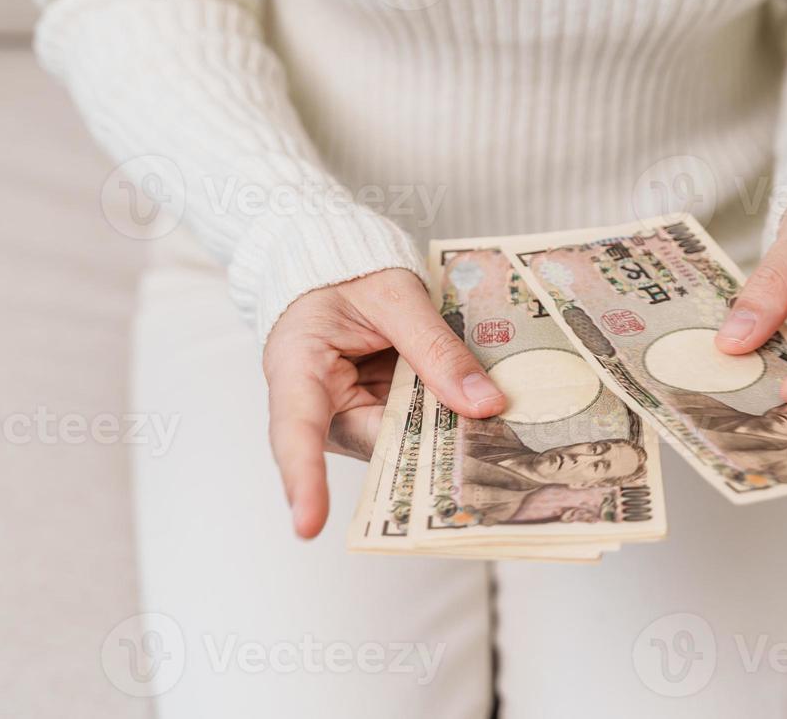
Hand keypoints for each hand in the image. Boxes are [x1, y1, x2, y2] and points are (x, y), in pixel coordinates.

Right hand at [263, 268, 506, 538]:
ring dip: (441, 435)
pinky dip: (442, 422)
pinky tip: (480, 417)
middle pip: (369, 444)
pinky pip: (411, 428)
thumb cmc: (347, 270)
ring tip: (492, 425)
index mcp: (295, 366)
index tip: (308, 526)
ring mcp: (345, 413)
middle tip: (485, 450)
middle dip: (426, 452)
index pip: (295, 431)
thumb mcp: (395, 296)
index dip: (304, 480)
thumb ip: (436, 348)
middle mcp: (313, 404)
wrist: (336, 261)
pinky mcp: (372, 413)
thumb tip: (483, 405)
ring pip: (398, 442)